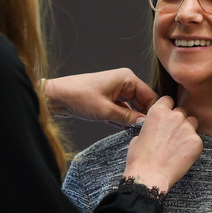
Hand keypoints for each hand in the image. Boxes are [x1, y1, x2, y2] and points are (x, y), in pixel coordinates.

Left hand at [43, 68, 159, 126]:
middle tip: (145, 134)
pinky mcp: (109, 98)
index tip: (155, 127)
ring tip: (134, 133)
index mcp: (127, 78)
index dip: (153, 112)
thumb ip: (127, 118)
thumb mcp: (105, 111)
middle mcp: (124, 82)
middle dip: (142, 117)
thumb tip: (144, 124)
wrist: (56, 97)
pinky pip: (122, 110)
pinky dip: (122, 120)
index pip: (150, 96)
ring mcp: (116, 90)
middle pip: (142, 102)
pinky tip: (123, 130)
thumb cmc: (78, 97)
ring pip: (132, 108)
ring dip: (131, 120)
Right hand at [122, 96, 202, 192]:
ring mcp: (187, 128)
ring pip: (192, 123)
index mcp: (158, 111)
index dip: (168, 109)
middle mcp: (174, 116)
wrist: (149, 176)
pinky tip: (183, 156)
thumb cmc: (140, 159)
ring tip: (179, 145)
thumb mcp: (138, 136)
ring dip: (187, 130)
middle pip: (182, 112)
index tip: (167, 117)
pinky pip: (197, 139)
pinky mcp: (197, 142)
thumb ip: (150, 127)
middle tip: (172, 135)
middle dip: (178, 121)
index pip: (169, 100)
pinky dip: (192, 146)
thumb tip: (154, 129)